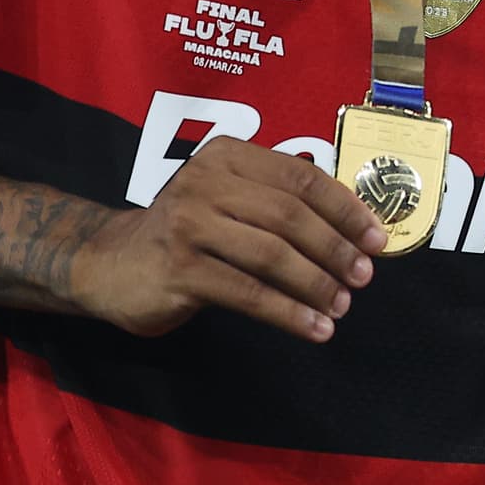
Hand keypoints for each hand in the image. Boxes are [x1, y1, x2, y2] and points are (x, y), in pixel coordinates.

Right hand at [69, 138, 386, 342]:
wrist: (106, 262)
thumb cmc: (186, 232)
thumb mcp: (229, 199)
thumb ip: (280, 201)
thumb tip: (358, 227)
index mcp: (227, 155)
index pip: (302, 178)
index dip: (347, 209)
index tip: (378, 239)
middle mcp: (204, 182)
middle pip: (291, 216)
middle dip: (336, 249)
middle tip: (364, 276)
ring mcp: (187, 224)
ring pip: (273, 255)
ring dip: (317, 285)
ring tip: (342, 306)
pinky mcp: (178, 268)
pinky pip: (248, 293)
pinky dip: (289, 313)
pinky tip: (315, 329)